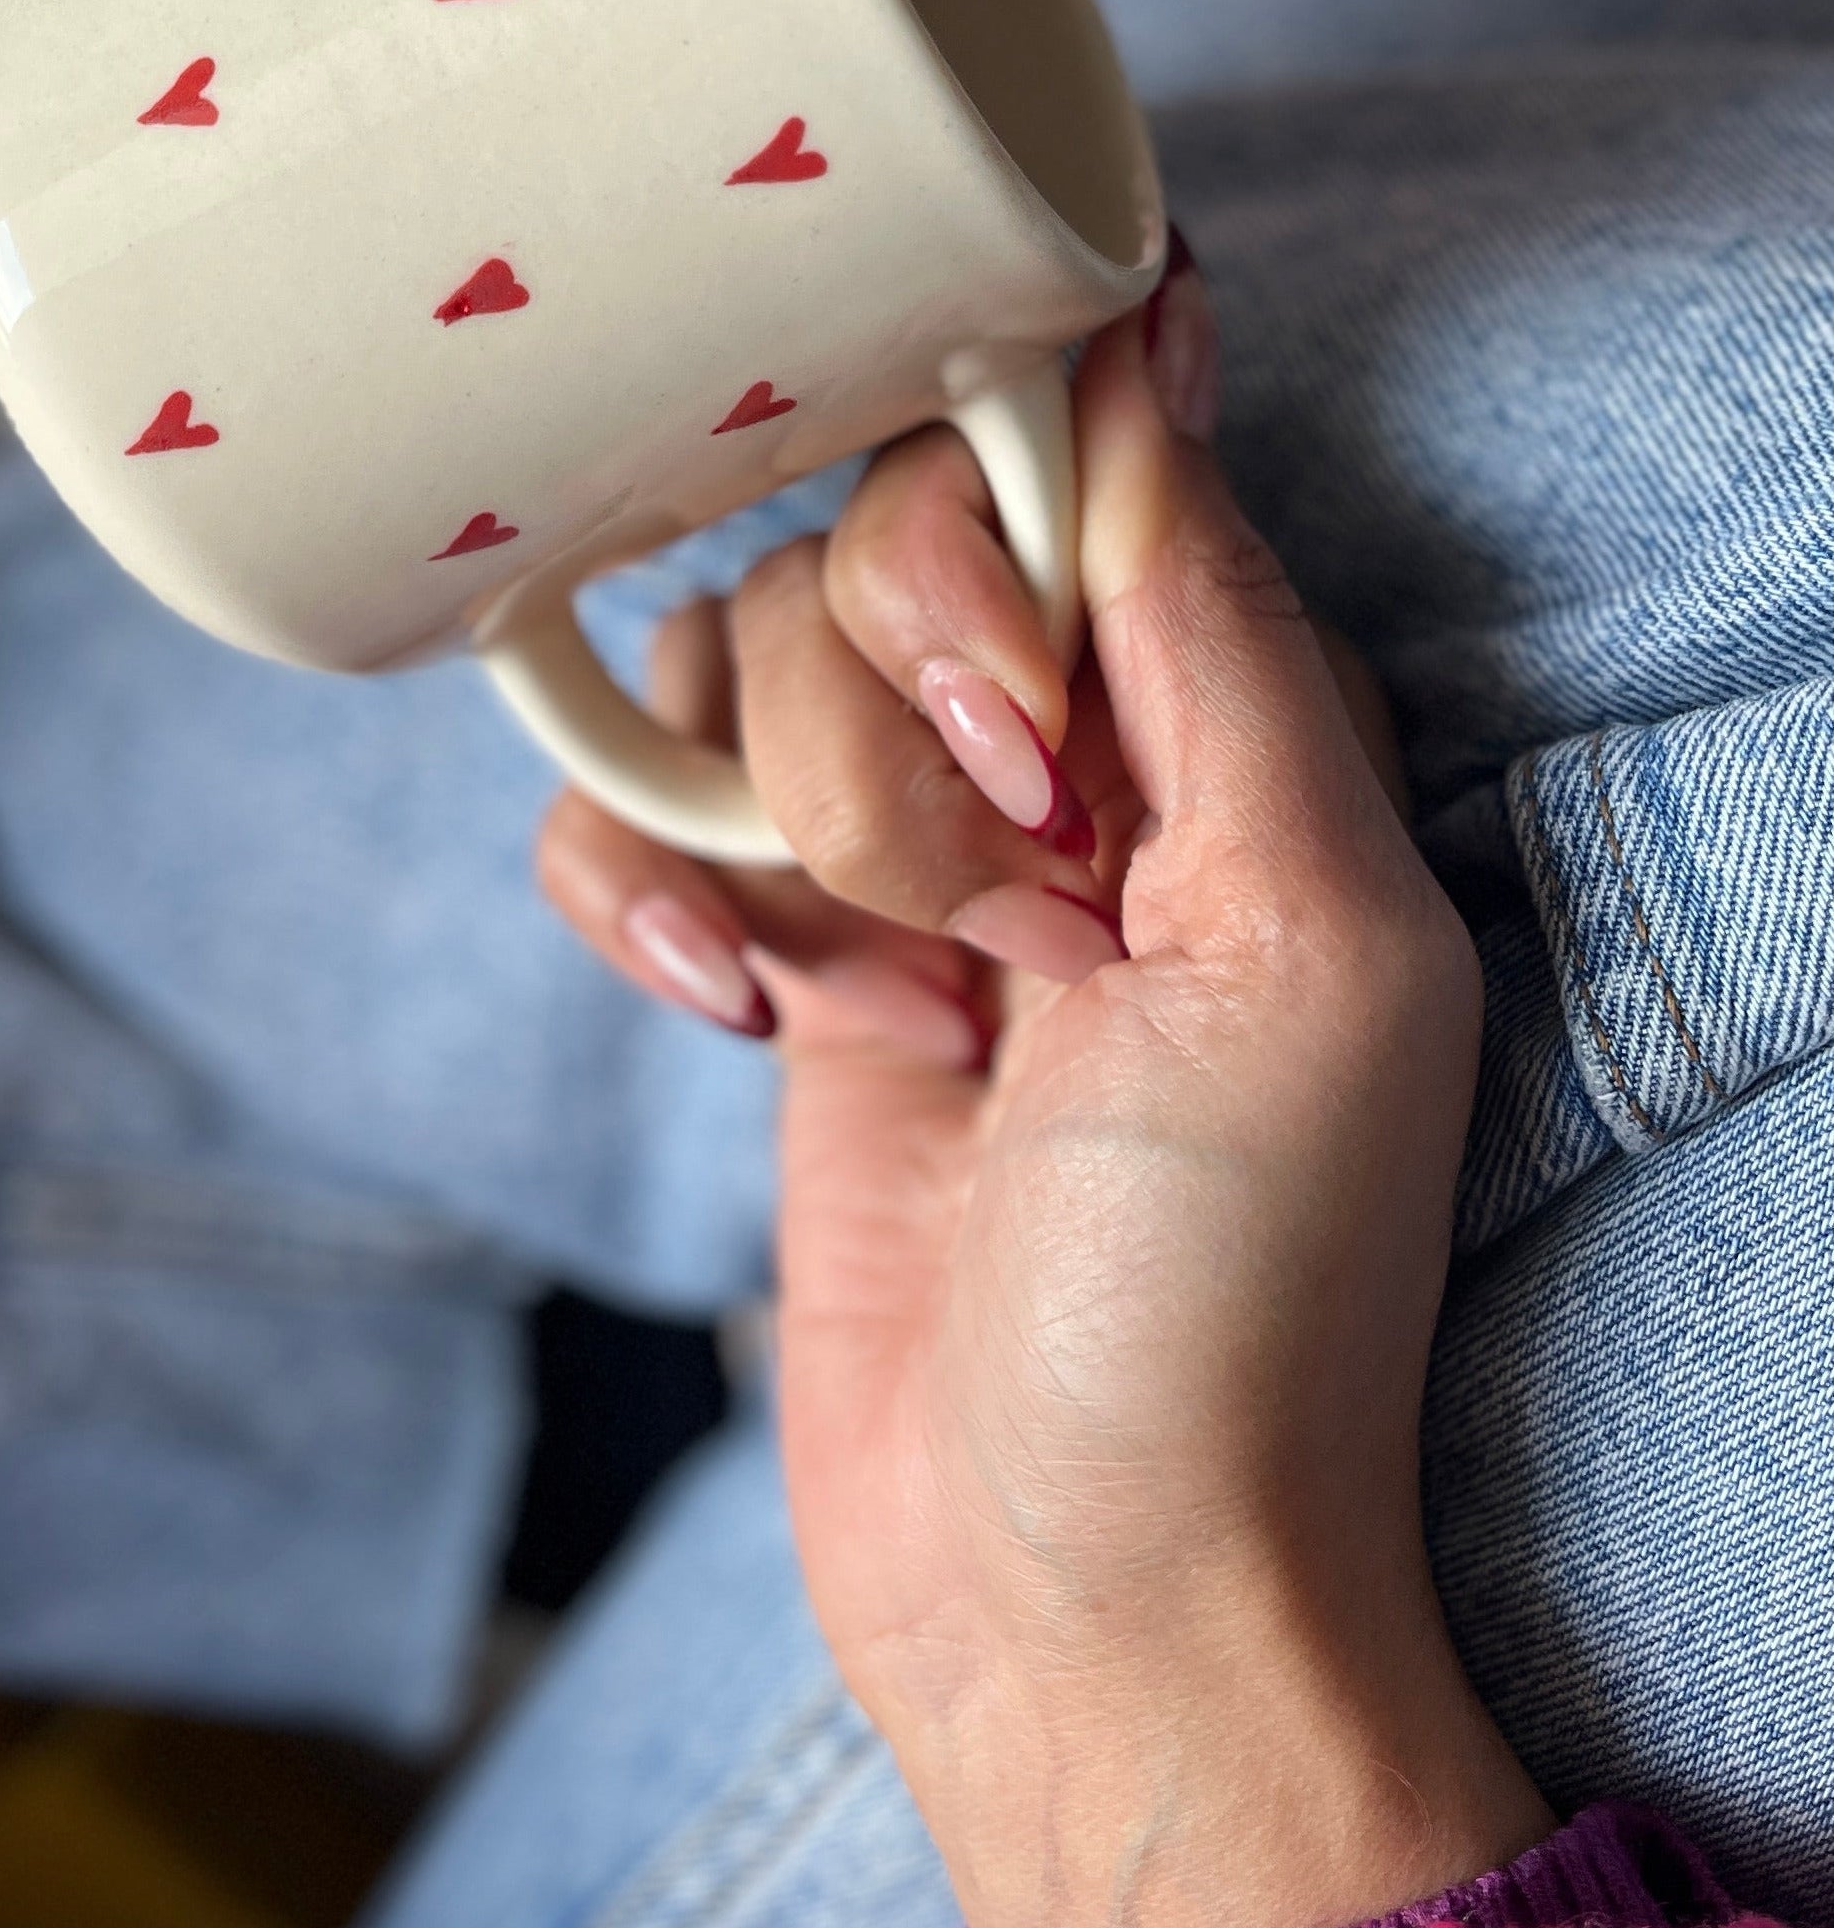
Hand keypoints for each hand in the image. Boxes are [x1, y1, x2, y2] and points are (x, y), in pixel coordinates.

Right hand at [538, 257, 1551, 1927]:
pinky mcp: (760, 956)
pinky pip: (628, 807)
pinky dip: (648, 895)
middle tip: (995, 907)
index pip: (1063, 457)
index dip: (996, 548)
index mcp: (1226, 722)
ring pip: (735, 655)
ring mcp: (893, 856)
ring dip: (790, 838)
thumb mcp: (1298, 935)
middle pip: (869, 537)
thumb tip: (1164, 328)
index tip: (1018, 723)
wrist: (1078, 1600)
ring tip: (890, 1007)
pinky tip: (737, 1012)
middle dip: (894, 729)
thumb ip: (1210, 623)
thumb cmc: (1233, 1301)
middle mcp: (1056, 759)